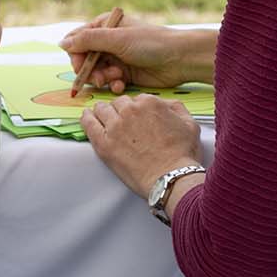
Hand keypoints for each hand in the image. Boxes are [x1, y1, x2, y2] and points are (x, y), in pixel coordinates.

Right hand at [59, 16, 215, 92]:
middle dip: (90, 71)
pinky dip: (113, 84)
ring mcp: (116, 58)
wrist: (179, 59)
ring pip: (95, 73)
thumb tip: (62, 43)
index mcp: (104, 25)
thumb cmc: (150, 43)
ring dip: (103, 78)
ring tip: (116, 78)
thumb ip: (88, 40)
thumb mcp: (117, 39)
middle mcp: (108, 41)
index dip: (76, 55)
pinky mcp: (124, 73)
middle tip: (99, 79)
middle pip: (84, 59)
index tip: (79, 67)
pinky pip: (109, 82)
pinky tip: (122, 84)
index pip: (78, 40)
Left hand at [82, 95, 203, 198]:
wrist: (171, 178)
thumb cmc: (182, 154)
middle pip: (118, 103)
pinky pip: (88, 124)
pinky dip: (86, 118)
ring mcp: (115, 126)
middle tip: (123, 122)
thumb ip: (175, 108)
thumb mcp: (189, 124)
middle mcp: (130, 110)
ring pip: (102, 110)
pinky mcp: (103, 143)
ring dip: (103, 112)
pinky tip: (87, 117)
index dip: (136, 109)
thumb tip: (165, 104)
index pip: (136, 99)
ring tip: (103, 118)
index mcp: (149, 103)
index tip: (137, 118)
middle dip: (120, 110)